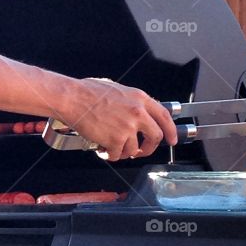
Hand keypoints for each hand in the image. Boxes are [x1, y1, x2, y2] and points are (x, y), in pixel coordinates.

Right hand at [60, 78, 176, 161]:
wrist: (73, 98)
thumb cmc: (88, 92)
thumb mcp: (117, 90)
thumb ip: (131, 102)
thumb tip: (136, 113)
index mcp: (139, 98)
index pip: (164, 116)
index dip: (170, 130)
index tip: (172, 139)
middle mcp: (137, 113)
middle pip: (155, 137)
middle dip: (149, 148)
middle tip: (141, 151)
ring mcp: (127, 127)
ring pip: (133, 149)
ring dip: (123, 152)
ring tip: (112, 147)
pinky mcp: (115, 140)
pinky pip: (117, 155)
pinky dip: (110, 155)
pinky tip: (102, 148)